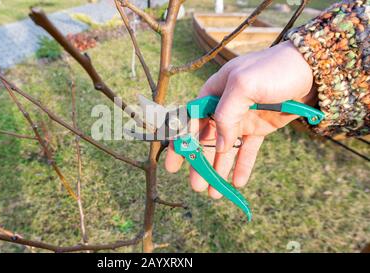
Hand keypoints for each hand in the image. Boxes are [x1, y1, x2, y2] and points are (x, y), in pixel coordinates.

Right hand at [165, 41, 315, 198]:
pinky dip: (242, 166)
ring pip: (225, 149)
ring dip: (218, 170)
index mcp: (214, 92)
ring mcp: (242, 119)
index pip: (190, 120)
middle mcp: (224, 107)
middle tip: (195, 185)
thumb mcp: (243, 84)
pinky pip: (247, 150)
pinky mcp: (260, 128)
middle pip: (205, 139)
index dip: (180, 143)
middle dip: (199, 163)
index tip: (173, 164)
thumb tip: (219, 145)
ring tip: (213, 193)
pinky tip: (237, 183)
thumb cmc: (274, 69)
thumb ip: (226, 114)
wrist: (311, 69)